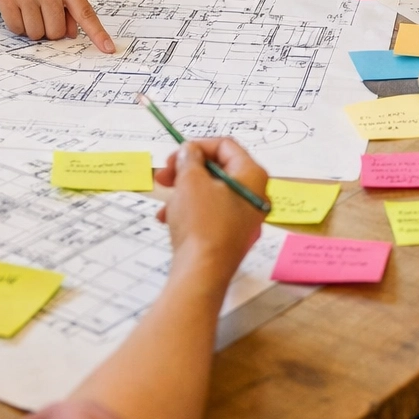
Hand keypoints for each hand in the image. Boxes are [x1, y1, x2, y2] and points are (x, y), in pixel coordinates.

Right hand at [0, 0, 117, 49]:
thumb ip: (67, 4)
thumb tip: (73, 33)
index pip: (85, 12)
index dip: (97, 33)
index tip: (108, 49)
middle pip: (57, 31)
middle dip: (49, 30)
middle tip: (41, 14)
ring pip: (36, 33)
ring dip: (31, 28)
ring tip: (26, 8)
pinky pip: (17, 29)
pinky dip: (16, 26)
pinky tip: (14, 8)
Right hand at [154, 138, 266, 277]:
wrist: (202, 273)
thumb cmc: (201, 222)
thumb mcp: (190, 181)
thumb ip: (189, 158)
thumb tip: (190, 151)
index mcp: (252, 176)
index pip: (226, 146)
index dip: (198, 146)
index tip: (175, 155)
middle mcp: (254, 196)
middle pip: (219, 170)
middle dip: (187, 170)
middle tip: (164, 174)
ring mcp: (244, 219)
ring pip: (211, 193)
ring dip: (184, 192)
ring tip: (164, 201)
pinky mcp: (231, 237)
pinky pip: (210, 214)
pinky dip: (189, 211)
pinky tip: (168, 220)